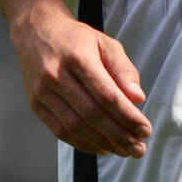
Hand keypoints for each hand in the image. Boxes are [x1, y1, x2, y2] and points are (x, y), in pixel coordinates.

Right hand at [10, 3, 150, 156]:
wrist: (35, 31)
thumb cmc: (76, 39)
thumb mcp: (105, 43)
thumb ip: (123, 70)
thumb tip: (137, 99)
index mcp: (78, 57)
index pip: (106, 95)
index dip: (127, 116)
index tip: (146, 130)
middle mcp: (56, 76)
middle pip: (91, 115)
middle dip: (119, 135)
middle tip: (139, 149)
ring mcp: (43, 92)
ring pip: (75, 127)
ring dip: (103, 144)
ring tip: (124, 150)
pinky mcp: (35, 104)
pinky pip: (60, 131)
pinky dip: (83, 143)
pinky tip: (102, 147)